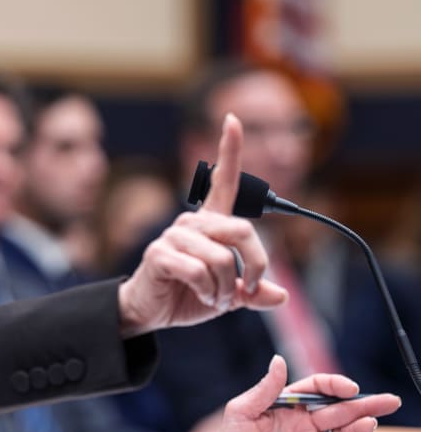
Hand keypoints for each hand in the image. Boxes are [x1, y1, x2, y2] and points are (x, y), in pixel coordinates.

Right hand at [117, 114, 285, 335]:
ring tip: (214, 296)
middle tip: (248, 289)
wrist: (152, 312)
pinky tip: (199, 294)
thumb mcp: (229, 294)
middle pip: (243, 231)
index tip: (233, 119)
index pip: (223, 180)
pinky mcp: (159, 254)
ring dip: (225, 288)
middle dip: (256, 267)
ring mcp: (174, 236)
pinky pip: (199, 271)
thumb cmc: (188, 294)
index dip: (229, 149)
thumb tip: (279, 294)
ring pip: (222, 259)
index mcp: (210, 224)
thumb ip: (253, 291)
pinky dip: (207, 291)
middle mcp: (192, 223)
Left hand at [212, 355, 400, 431]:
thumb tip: (279, 360)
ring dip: (359, 429)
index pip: (316, 389)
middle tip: (389, 401)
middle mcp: (301, 424)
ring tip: (371, 424)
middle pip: (338, 410)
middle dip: (364, 405)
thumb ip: (263, 390)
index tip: (350, 388)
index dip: (334, 385)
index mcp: (285, 405)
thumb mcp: (240, 413)